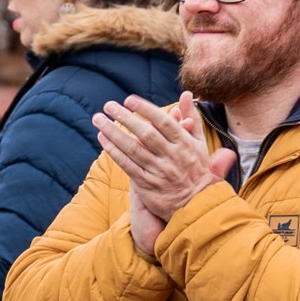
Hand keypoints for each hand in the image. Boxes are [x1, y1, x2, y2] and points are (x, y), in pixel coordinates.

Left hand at [94, 95, 219, 245]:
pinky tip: (103, 139)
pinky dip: (114, 151)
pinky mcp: (146, 185)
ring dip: (113, 133)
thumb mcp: (200, 144)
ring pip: (133, 148)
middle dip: (125, 117)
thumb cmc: (198, 171)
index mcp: (185, 145)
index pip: (163, 122)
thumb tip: (186, 94)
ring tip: (99, 119)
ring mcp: (158, 172)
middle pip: (145, 133)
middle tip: (108, 105)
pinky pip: (127, 165)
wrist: (196, 206)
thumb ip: (192, 119)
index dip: (145, 109)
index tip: (129, 99)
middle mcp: (172, 158)